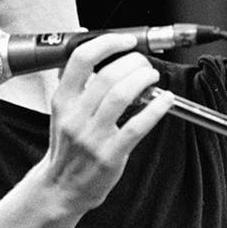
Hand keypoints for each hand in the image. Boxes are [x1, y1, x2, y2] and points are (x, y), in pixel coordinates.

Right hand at [39, 33, 175, 213]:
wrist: (61, 187)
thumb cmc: (67, 147)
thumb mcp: (61, 111)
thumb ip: (73, 79)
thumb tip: (84, 40)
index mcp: (62, 100)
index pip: (80, 59)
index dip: (107, 44)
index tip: (125, 41)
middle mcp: (75, 116)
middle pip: (107, 75)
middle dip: (133, 63)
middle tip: (144, 64)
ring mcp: (92, 136)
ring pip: (121, 96)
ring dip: (144, 80)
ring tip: (152, 78)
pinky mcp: (110, 155)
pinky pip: (137, 126)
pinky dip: (156, 109)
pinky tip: (165, 100)